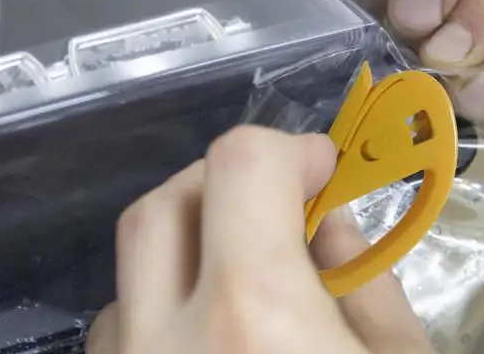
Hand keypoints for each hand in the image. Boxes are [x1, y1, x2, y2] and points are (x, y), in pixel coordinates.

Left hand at [87, 127, 432, 353]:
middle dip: (226, 185)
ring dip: (189, 253)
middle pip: (160, 207)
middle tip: (281, 207)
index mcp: (255, 317)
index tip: (323, 171)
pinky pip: (120, 340)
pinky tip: (209, 343)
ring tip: (247, 281)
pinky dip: (161, 317)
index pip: (239, 163)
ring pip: (128, 278)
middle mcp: (164, 344)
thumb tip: (325, 220)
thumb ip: (363, 279)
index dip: (289, 150)